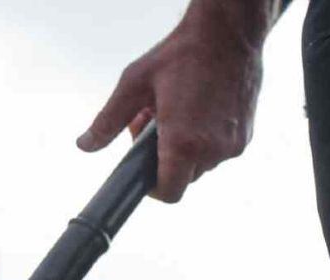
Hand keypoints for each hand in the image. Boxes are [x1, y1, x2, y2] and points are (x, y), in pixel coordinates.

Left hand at [77, 2, 265, 202]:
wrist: (229, 36)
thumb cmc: (181, 54)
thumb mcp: (134, 84)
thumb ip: (108, 121)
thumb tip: (85, 145)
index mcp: (182, 143)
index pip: (169, 192)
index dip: (154, 189)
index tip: (147, 175)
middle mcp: (210, 151)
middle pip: (184, 177)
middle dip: (167, 158)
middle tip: (157, 124)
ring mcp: (231, 147)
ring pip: (202, 164)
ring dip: (187, 148)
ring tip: (180, 112)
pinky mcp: (244, 139)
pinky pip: (219, 151)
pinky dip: (207, 139)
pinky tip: (200, 110)